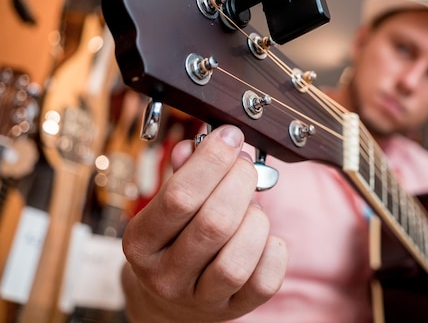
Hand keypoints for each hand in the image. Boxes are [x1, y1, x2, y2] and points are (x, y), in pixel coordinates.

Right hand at [121, 125, 288, 322]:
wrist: (169, 299)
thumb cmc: (173, 239)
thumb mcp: (165, 208)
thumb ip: (182, 175)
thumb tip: (197, 146)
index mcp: (140, 242)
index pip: (180, 197)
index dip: (212, 160)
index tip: (231, 136)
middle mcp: (165, 276)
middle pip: (214, 223)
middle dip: (240, 182)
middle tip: (246, 167)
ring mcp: (199, 299)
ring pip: (238, 259)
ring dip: (255, 221)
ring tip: (252, 208)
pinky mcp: (232, 311)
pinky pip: (265, 282)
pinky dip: (274, 251)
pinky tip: (264, 238)